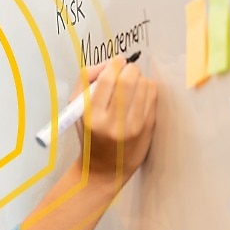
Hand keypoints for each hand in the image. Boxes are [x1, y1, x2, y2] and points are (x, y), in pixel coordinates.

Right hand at [75, 55, 158, 183]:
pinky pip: (153, 96)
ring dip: (140, 79)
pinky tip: (140, 95)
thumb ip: (85, 81)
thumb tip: (109, 64)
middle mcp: (113, 122)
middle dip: (129, 69)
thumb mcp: (76, 109)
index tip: (116, 62)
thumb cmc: (89, 134)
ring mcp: (134, 126)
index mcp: (91, 116)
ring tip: (133, 85)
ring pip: (144, 85)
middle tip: (126, 71)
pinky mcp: (148, 128)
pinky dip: (148, 89)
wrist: (105, 167)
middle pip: (128, 80)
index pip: (106, 79)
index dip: (114, 65)